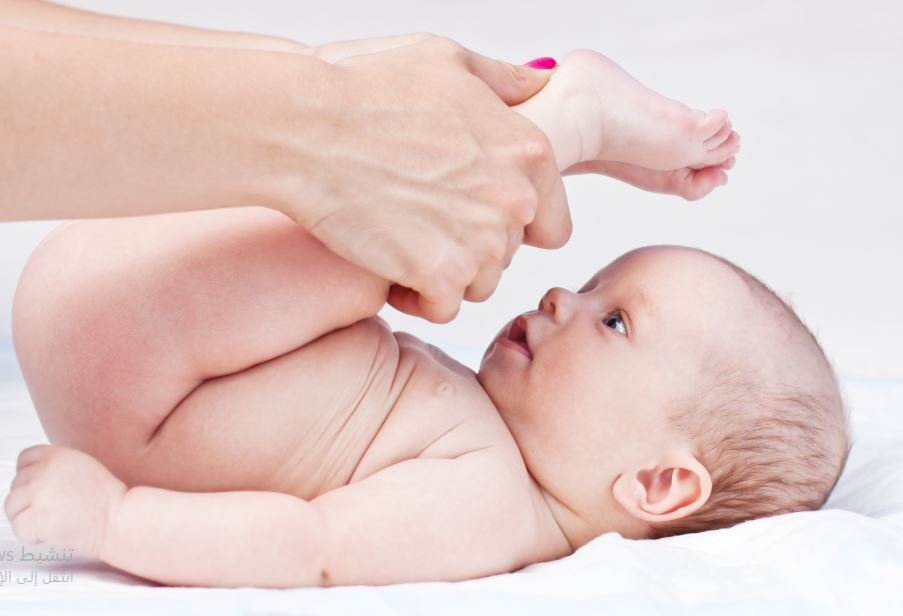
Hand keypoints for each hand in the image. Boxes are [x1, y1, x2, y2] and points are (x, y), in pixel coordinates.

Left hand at [4, 444, 126, 558]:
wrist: (118, 519)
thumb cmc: (108, 498)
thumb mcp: (84, 466)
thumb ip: (56, 466)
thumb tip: (34, 477)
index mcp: (57, 456)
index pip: (24, 459)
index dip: (28, 475)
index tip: (36, 488)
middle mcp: (45, 471)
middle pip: (16, 485)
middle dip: (29, 501)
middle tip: (51, 510)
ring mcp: (39, 494)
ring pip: (12, 507)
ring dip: (27, 518)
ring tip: (50, 521)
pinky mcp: (37, 517)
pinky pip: (18, 528)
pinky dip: (31, 535)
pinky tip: (50, 532)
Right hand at [286, 34, 569, 322]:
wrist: (303, 127)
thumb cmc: (364, 88)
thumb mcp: (448, 60)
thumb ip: (506, 81)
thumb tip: (544, 79)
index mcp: (529, 150)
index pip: (553, 224)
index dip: (511, 225)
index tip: (474, 214)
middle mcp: (516, 200)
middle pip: (508, 256)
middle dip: (470, 244)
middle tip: (420, 214)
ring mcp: (480, 242)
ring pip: (478, 285)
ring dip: (444, 273)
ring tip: (402, 236)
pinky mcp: (440, 276)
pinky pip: (444, 309)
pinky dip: (416, 297)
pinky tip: (389, 264)